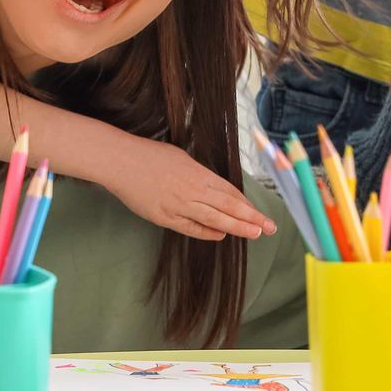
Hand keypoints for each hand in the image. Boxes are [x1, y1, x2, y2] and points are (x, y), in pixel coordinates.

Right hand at [108, 135, 275, 240]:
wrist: (120, 161)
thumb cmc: (149, 154)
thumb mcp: (181, 157)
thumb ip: (199, 174)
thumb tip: (213, 188)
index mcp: (198, 173)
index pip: (230, 192)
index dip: (247, 204)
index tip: (260, 213)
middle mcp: (192, 190)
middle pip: (229, 207)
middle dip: (252, 218)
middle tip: (270, 227)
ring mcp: (179, 205)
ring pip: (214, 220)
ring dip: (236, 227)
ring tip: (254, 234)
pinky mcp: (164, 216)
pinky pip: (190, 227)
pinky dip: (207, 232)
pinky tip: (221, 235)